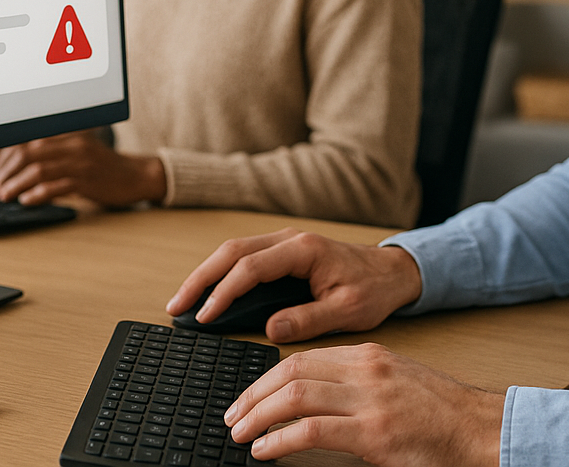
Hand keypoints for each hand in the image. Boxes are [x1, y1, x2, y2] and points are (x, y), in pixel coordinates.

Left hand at [0, 131, 166, 206]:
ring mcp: (80, 162)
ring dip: (16, 184)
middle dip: (6, 173)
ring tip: (4, 197)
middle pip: (28, 154)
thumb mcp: (77, 154)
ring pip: (39, 169)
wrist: (136, 176)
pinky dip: (38, 193)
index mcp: (66, 136)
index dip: (6, 160)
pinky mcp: (88, 180)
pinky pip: (58, 186)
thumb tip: (16, 171)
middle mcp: (72, 145)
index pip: (26, 142)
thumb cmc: (103, 168)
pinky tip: (27, 201)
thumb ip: (52, 157)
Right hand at [165, 229, 422, 342]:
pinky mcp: (283, 252)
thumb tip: (271, 328)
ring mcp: (284, 243)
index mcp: (304, 250)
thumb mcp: (348, 311)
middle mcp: (289, 240)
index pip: (251, 267)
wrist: (393, 272)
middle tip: (175, 307)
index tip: (205, 317)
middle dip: (200, 278)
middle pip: (232, 252)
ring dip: (205, 274)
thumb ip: (309, 319)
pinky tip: (207, 294)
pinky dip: (221, 274)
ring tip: (182, 303)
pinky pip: (244, 258)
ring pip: (233, 252)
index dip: (224, 292)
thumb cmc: (374, 290)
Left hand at [226, 343, 502, 465]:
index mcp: (368, 356)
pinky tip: (266, 451)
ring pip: (295, 397)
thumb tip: (312, 403)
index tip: (248, 398)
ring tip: (242, 434)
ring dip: (259, 416)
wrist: (481, 429)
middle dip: (253, 395)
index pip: (302, 359)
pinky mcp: (373, 433)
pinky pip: (312, 431)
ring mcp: (369, 401)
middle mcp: (365, 371)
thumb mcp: (395, 383)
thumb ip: (356, 384)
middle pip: (290, 372)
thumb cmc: (442, 415)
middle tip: (233, 417)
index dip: (266, 379)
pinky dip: (280, 440)